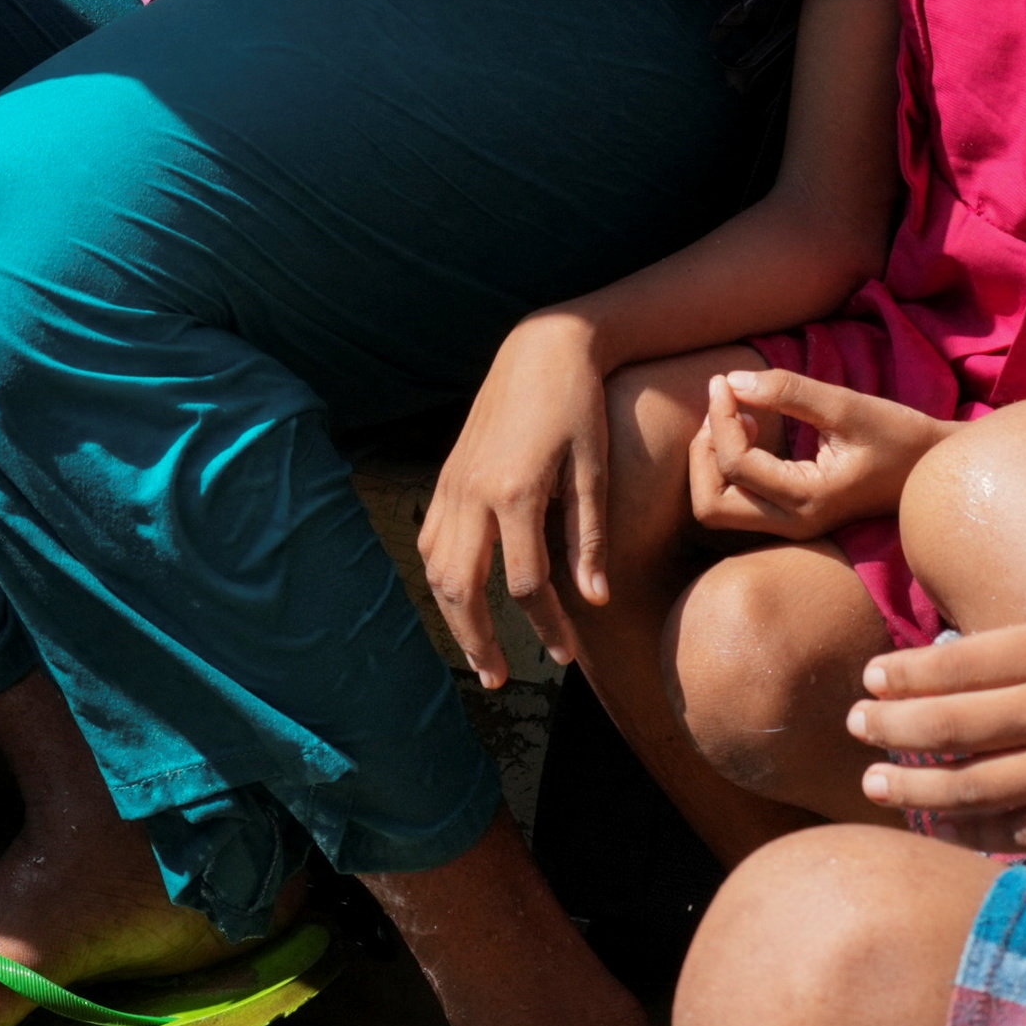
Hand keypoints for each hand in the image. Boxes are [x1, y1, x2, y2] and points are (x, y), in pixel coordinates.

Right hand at [420, 315, 613, 688]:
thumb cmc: (579, 404)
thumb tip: (594, 602)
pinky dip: (441, 578)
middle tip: (496, 680)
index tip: (564, 657)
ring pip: (436, 568)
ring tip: (476, 651)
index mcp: (515, 493)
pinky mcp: (446, 474)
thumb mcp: (594, 468)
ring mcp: (452, 483)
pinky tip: (460, 597)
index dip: (546, 629)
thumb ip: (589, 538)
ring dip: (452, 617)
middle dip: (477, 641)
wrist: (542, 345)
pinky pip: (431, 539)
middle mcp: (473, 492)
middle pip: (462, 588)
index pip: (526, 586)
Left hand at [687, 363, 942, 539]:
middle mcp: (794, 523)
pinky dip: (726, 466)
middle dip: (702, 452)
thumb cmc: (898, 435)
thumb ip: (790, 392)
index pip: (735, 465)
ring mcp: (791, 525)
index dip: (720, 417)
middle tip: (722, 405)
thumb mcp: (847, 406)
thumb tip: (732, 381)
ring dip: (711, 460)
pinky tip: (751, 428)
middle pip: (710, 504)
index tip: (724, 380)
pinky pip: (735, 500)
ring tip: (735, 414)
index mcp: (808, 500)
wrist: (931, 469)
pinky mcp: (790, 515)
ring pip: (717, 507)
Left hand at [843, 521, 1025, 855]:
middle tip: (853, 731)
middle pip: (955, 723)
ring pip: (974, 785)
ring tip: (876, 790)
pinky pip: (1024, 832)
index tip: (872, 679)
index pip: (967, 658)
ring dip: (919, 787)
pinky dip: (980, 834)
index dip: (912, 672)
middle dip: (895, 730)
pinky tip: (955, 835)